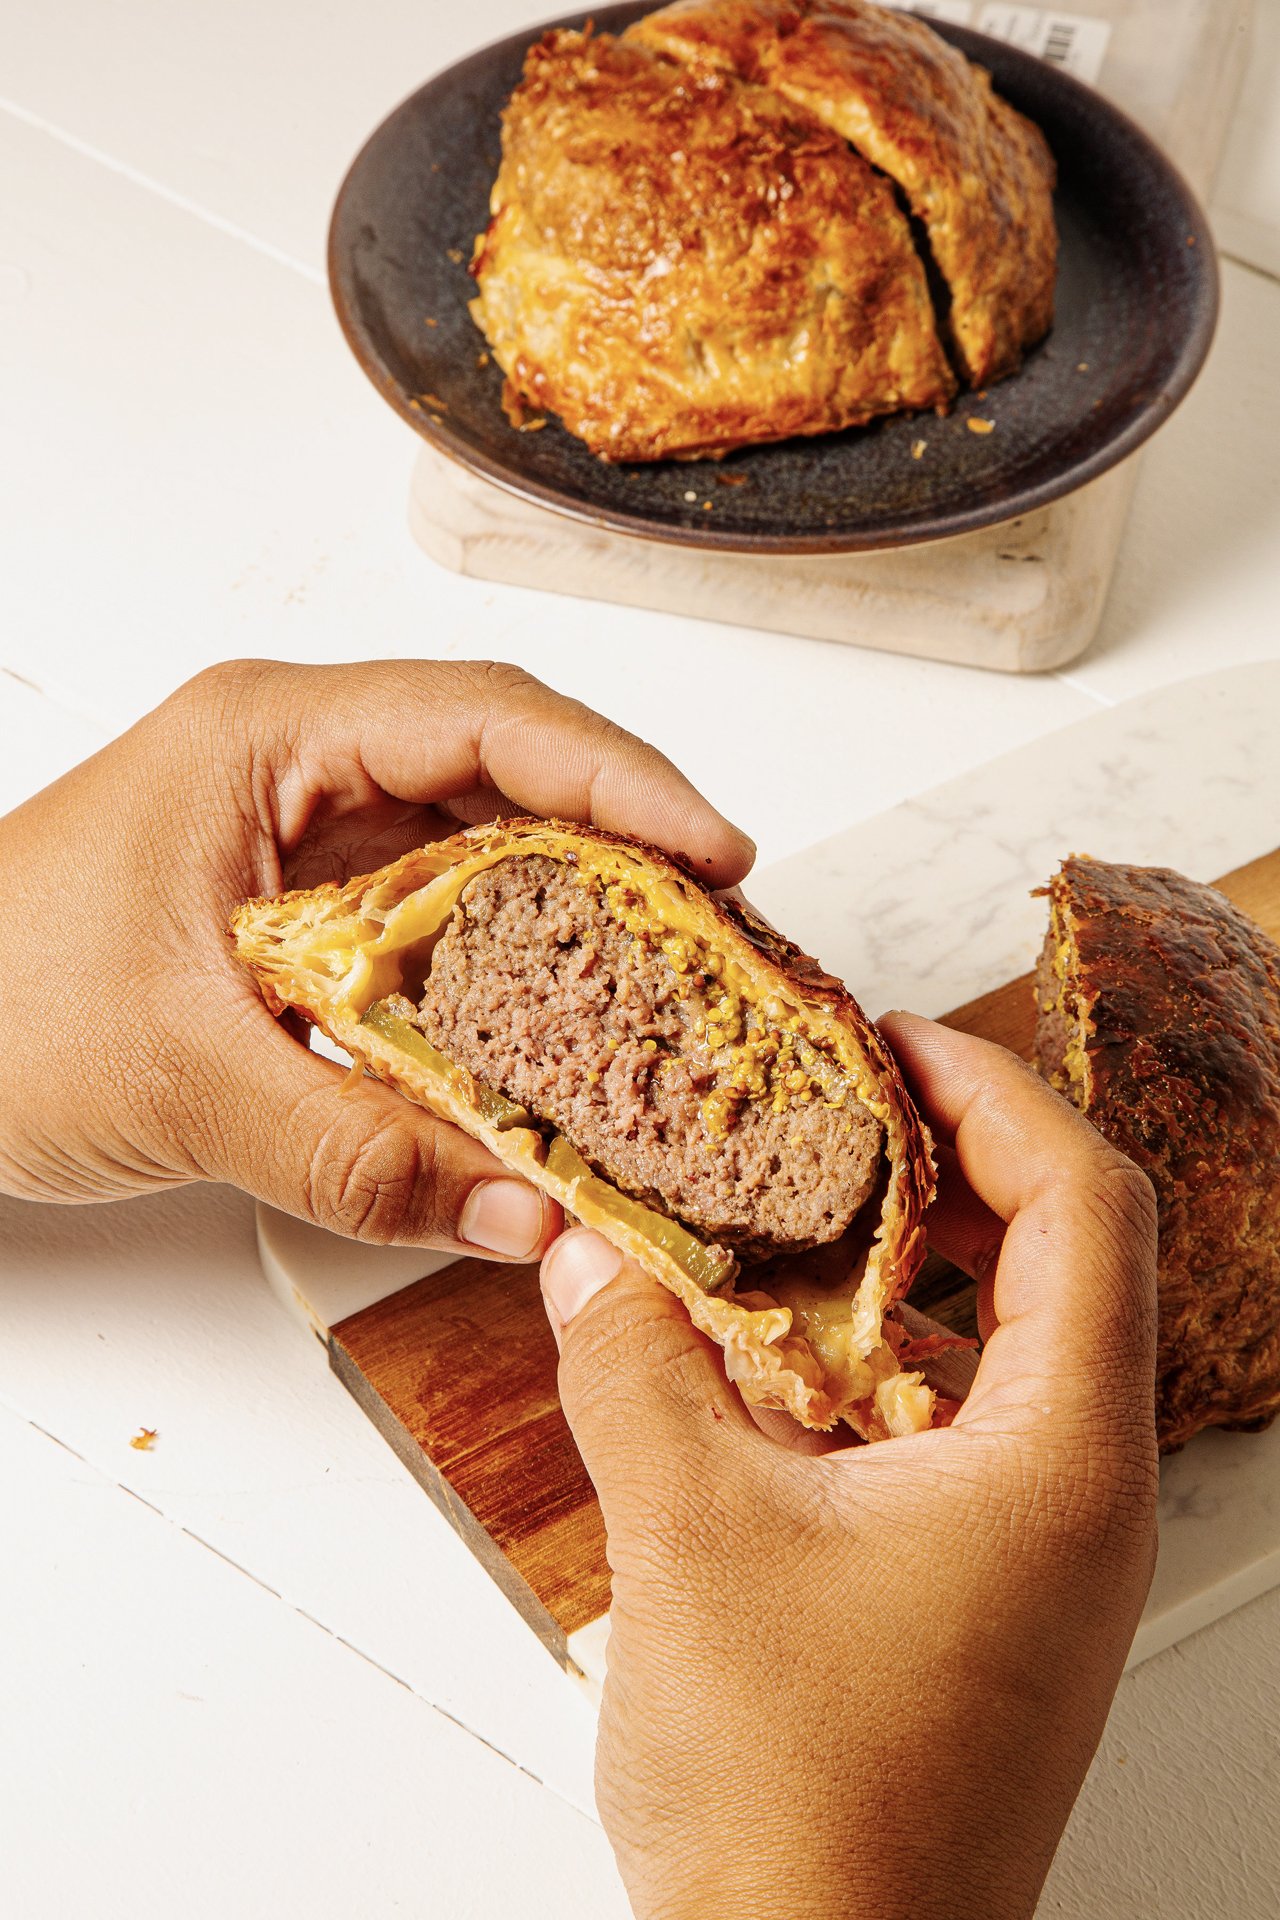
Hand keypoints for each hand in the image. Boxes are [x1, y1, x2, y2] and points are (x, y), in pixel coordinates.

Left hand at [0, 659, 752, 1258]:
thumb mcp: (181, 1078)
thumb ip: (359, 1154)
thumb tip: (532, 1215)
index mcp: (266, 738)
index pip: (487, 719)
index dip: (622, 777)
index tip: (718, 853)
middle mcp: (298, 771)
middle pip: (509, 778)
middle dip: (628, 854)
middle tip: (725, 944)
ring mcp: (302, 844)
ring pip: (481, 859)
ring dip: (576, 927)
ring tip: (674, 997)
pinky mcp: (301, 923)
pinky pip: (436, 937)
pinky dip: (505, 990)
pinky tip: (556, 1051)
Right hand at [539, 1015, 1158, 1919]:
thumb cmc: (799, 1809)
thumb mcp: (687, 1538)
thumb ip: (632, 1365)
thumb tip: (590, 1251)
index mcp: (1060, 1460)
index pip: (1085, 1203)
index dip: (994, 1094)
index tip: (893, 1040)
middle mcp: (1081, 1496)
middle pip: (1065, 1256)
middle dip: (953, 1160)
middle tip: (840, 1103)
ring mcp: (1042, 1550)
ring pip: (1013, 1341)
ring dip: (912, 1260)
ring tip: (798, 1206)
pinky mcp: (988, 1591)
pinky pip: (962, 1424)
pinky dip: (882, 1357)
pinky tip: (775, 1351)